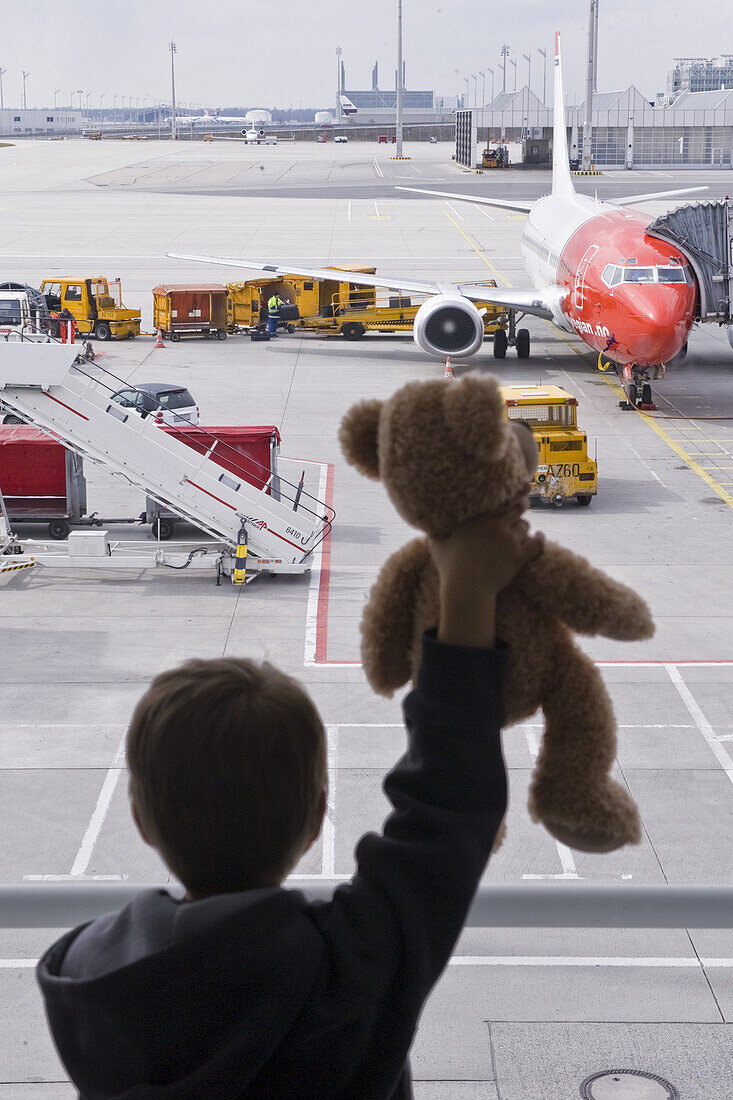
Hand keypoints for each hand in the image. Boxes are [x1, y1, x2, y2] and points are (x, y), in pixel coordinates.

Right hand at [429, 490, 543, 647]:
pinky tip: (540, 537)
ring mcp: (509, 541)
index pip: (501, 500)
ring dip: (524, 528)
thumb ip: (434, 533)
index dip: (512, 493)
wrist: (466, 588)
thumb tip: (427, 529)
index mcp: (478, 519)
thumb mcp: (437, 545)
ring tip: (522, 530)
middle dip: (522, 505)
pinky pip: (536, 544)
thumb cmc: (449, 568)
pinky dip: (540, 539)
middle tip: (524, 504)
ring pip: (525, 527)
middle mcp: (496, 526)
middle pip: (517, 509)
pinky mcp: (519, 557)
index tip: (519, 487)